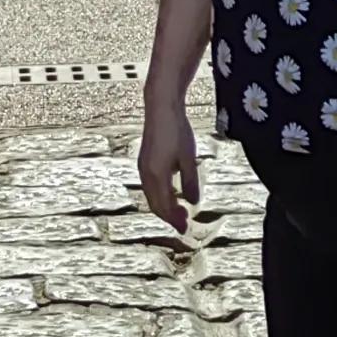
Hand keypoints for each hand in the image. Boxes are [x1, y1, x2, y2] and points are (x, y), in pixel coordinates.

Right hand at [138, 99, 200, 231]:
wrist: (161, 107)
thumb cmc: (176, 130)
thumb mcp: (189, 158)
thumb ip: (190, 182)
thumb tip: (193, 202)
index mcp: (156, 175)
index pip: (164, 206)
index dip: (174, 219)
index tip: (185, 229)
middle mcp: (146, 173)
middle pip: (155, 204)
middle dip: (169, 216)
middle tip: (184, 224)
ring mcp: (143, 166)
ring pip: (152, 195)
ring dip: (165, 206)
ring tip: (180, 210)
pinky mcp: (145, 160)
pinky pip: (150, 185)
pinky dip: (161, 194)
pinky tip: (172, 192)